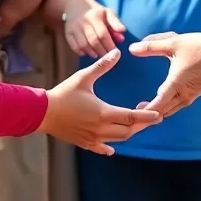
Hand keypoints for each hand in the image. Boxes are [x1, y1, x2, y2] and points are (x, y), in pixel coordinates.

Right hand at [39, 50, 160, 154]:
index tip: (159, 114)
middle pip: (128, 131)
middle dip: (141, 125)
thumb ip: (102, 66)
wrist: (41, 112)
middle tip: (152, 117)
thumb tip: (118, 52)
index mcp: (103, 113)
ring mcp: (92, 138)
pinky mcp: (84, 142)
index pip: (131, 117)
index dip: (147, 116)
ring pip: (118, 139)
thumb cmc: (63, 93)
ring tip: (136, 124)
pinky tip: (112, 148)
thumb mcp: (84, 77)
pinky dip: (109, 147)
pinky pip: (101, 148)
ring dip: (129, 132)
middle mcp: (101, 128)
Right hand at [63, 0, 125, 57]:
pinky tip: (88, 53)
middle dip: (102, 52)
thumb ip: (116, 24)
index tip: (116, 53)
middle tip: (108, 58)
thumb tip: (122, 38)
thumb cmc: (96, 11)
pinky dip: (81, 52)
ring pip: (83, 45)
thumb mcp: (108, 13)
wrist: (75, 5)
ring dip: (92, 53)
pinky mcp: (67, 32)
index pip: (103, 34)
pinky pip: (74, 46)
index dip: (110, 46)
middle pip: (93, 41)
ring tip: (99, 55)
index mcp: (95, 15)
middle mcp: (83, 21)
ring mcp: (74, 27)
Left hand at [128, 32, 200, 118]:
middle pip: (163, 110)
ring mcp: (190, 95)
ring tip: (147, 108)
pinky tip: (165, 98)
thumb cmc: (199, 48)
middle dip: (149, 113)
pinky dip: (168, 105)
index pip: (156, 105)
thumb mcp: (173, 43)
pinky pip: (178, 104)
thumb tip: (132, 49)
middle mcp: (182, 95)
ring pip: (171, 108)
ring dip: (160, 110)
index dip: (144, 112)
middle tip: (136, 112)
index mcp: (175, 85)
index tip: (133, 113)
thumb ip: (151, 46)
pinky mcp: (196, 92)